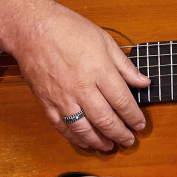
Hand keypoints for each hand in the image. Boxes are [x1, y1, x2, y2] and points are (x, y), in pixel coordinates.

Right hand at [0, 0, 150, 150]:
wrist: (32, 29)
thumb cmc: (69, 30)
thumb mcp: (105, 41)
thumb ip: (125, 65)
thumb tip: (144, 82)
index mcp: (100, 71)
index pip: (122, 102)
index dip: (134, 117)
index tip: (141, 125)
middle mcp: (83, 88)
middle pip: (106, 120)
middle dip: (121, 134)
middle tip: (129, 141)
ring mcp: (63, 98)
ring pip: (84, 129)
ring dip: (100, 142)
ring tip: (110, 147)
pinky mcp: (47, 103)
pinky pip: (63, 128)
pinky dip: (76, 138)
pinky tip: (85, 142)